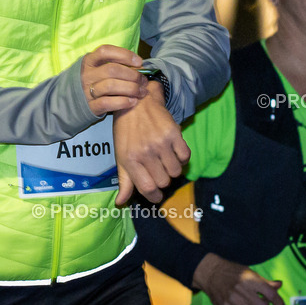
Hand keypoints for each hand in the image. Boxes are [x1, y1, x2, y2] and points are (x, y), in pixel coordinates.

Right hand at [80, 45, 147, 116]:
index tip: (139, 62)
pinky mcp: (90, 106)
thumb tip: (139, 66)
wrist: (73, 102)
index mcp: (89, 61)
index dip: (124, 54)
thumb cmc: (94, 81)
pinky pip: (108, 103)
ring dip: (131, 89)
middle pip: (112, 70)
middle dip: (132, 74)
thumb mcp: (98, 68)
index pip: (106, 51)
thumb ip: (114, 64)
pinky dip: (123, 102)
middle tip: (143, 80)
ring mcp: (86, 90)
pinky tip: (133, 102)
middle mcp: (86, 74)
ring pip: (111, 86)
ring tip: (142, 92)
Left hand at [112, 80, 186, 204]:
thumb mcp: (120, 155)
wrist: (136, 102)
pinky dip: (181, 158)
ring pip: (175, 171)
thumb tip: (121, 203)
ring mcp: (160, 143)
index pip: (147, 188)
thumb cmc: (126, 131)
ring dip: (172, 169)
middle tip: (159, 171)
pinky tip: (173, 151)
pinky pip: (185, 156)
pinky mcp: (174, 133)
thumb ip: (124, 181)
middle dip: (163, 180)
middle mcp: (145, 152)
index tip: (156, 195)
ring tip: (165, 159)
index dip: (154, 196)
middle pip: (163, 182)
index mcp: (130, 159)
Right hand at [193, 253, 283, 304]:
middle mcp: (241, 288)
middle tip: (260, 303)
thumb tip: (280, 284)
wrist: (210, 272)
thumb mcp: (249, 273)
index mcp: (249, 278)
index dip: (277, 301)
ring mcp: (232, 299)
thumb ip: (265, 282)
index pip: (269, 293)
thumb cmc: (232, 272)